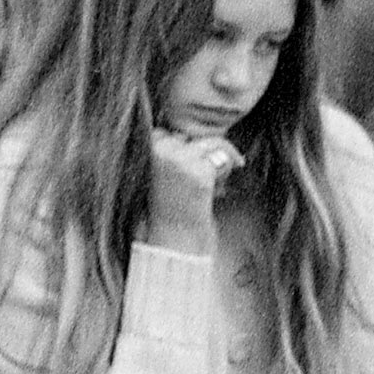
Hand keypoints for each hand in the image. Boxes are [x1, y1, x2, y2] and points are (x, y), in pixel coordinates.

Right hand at [144, 130, 242, 255]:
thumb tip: (195, 130)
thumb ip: (172, 152)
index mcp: (145, 149)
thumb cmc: (171, 211)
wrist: (175, 242)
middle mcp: (159, 150)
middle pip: (192, 135)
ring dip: (218, 162)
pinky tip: (219, 191)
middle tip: (204, 184)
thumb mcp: (162, 175)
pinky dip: (229, 168)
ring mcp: (180, 158)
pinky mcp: (199, 170)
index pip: (170, 131)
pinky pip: (223, 154)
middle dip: (202, 155)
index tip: (195, 168)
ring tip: (213, 187)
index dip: (186, 149)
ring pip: (211, 142)